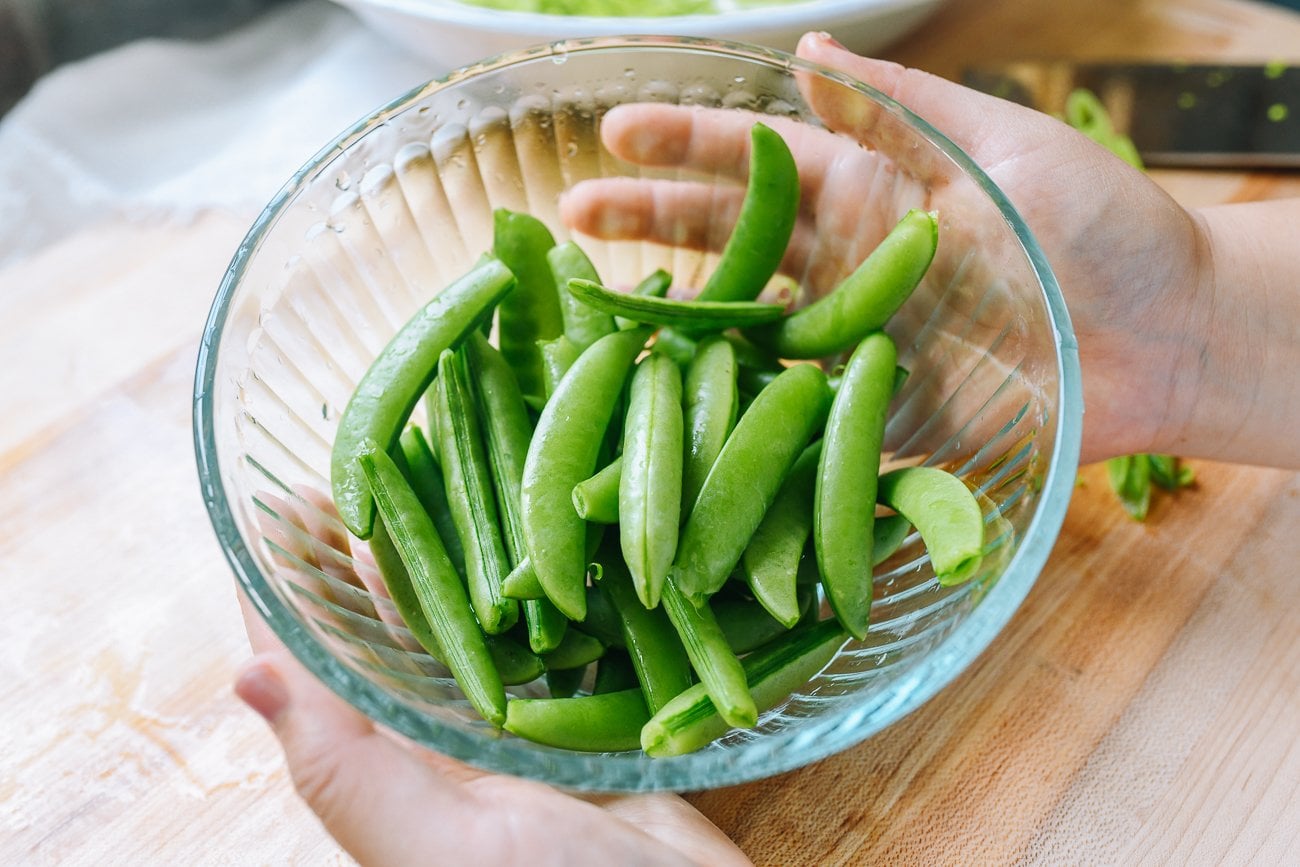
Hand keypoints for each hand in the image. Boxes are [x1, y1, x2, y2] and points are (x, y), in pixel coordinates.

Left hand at [237, 488, 750, 866]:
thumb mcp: (438, 849)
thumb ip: (345, 770)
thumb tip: (244, 674)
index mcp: (393, 778)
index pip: (316, 668)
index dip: (287, 590)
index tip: (278, 504)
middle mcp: (447, 749)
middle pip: (390, 633)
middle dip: (366, 555)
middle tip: (364, 468)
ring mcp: (523, 735)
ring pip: (471, 627)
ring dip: (448, 559)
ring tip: (439, 478)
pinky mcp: (591, 725)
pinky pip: (554, 641)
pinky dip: (537, 588)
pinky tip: (536, 534)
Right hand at [560, 32, 1236, 465]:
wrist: (1167, 341)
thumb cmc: (1104, 230)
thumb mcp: (1005, 146)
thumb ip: (906, 107)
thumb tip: (811, 49)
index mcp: (872, 193)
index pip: (757, 164)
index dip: (685, 148)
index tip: (613, 133)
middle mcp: (846, 267)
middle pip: (728, 242)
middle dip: (648, 223)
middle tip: (568, 216)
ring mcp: (852, 345)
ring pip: (743, 329)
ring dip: (673, 321)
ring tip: (596, 312)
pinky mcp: (872, 417)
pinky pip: (790, 416)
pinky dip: (733, 415)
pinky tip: (674, 413)